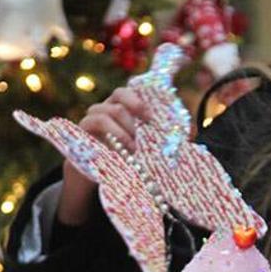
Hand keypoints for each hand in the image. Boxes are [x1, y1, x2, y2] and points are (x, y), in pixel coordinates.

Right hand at [58, 87, 152, 224]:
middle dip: (134, 113)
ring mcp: (91, 119)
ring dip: (124, 129)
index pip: (126, 92)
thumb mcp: (143, 150)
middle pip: (118, 97)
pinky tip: (121, 150)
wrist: (94, 179)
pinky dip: (111, 135)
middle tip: (145, 132)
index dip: (138, 99)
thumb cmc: (123, 161)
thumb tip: (189, 135)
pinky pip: (94, 123)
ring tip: (134, 148)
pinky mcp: (81, 131)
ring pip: (106, 112)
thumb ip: (159, 140)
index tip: (151, 116)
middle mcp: (104, 109)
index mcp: (120, 109)